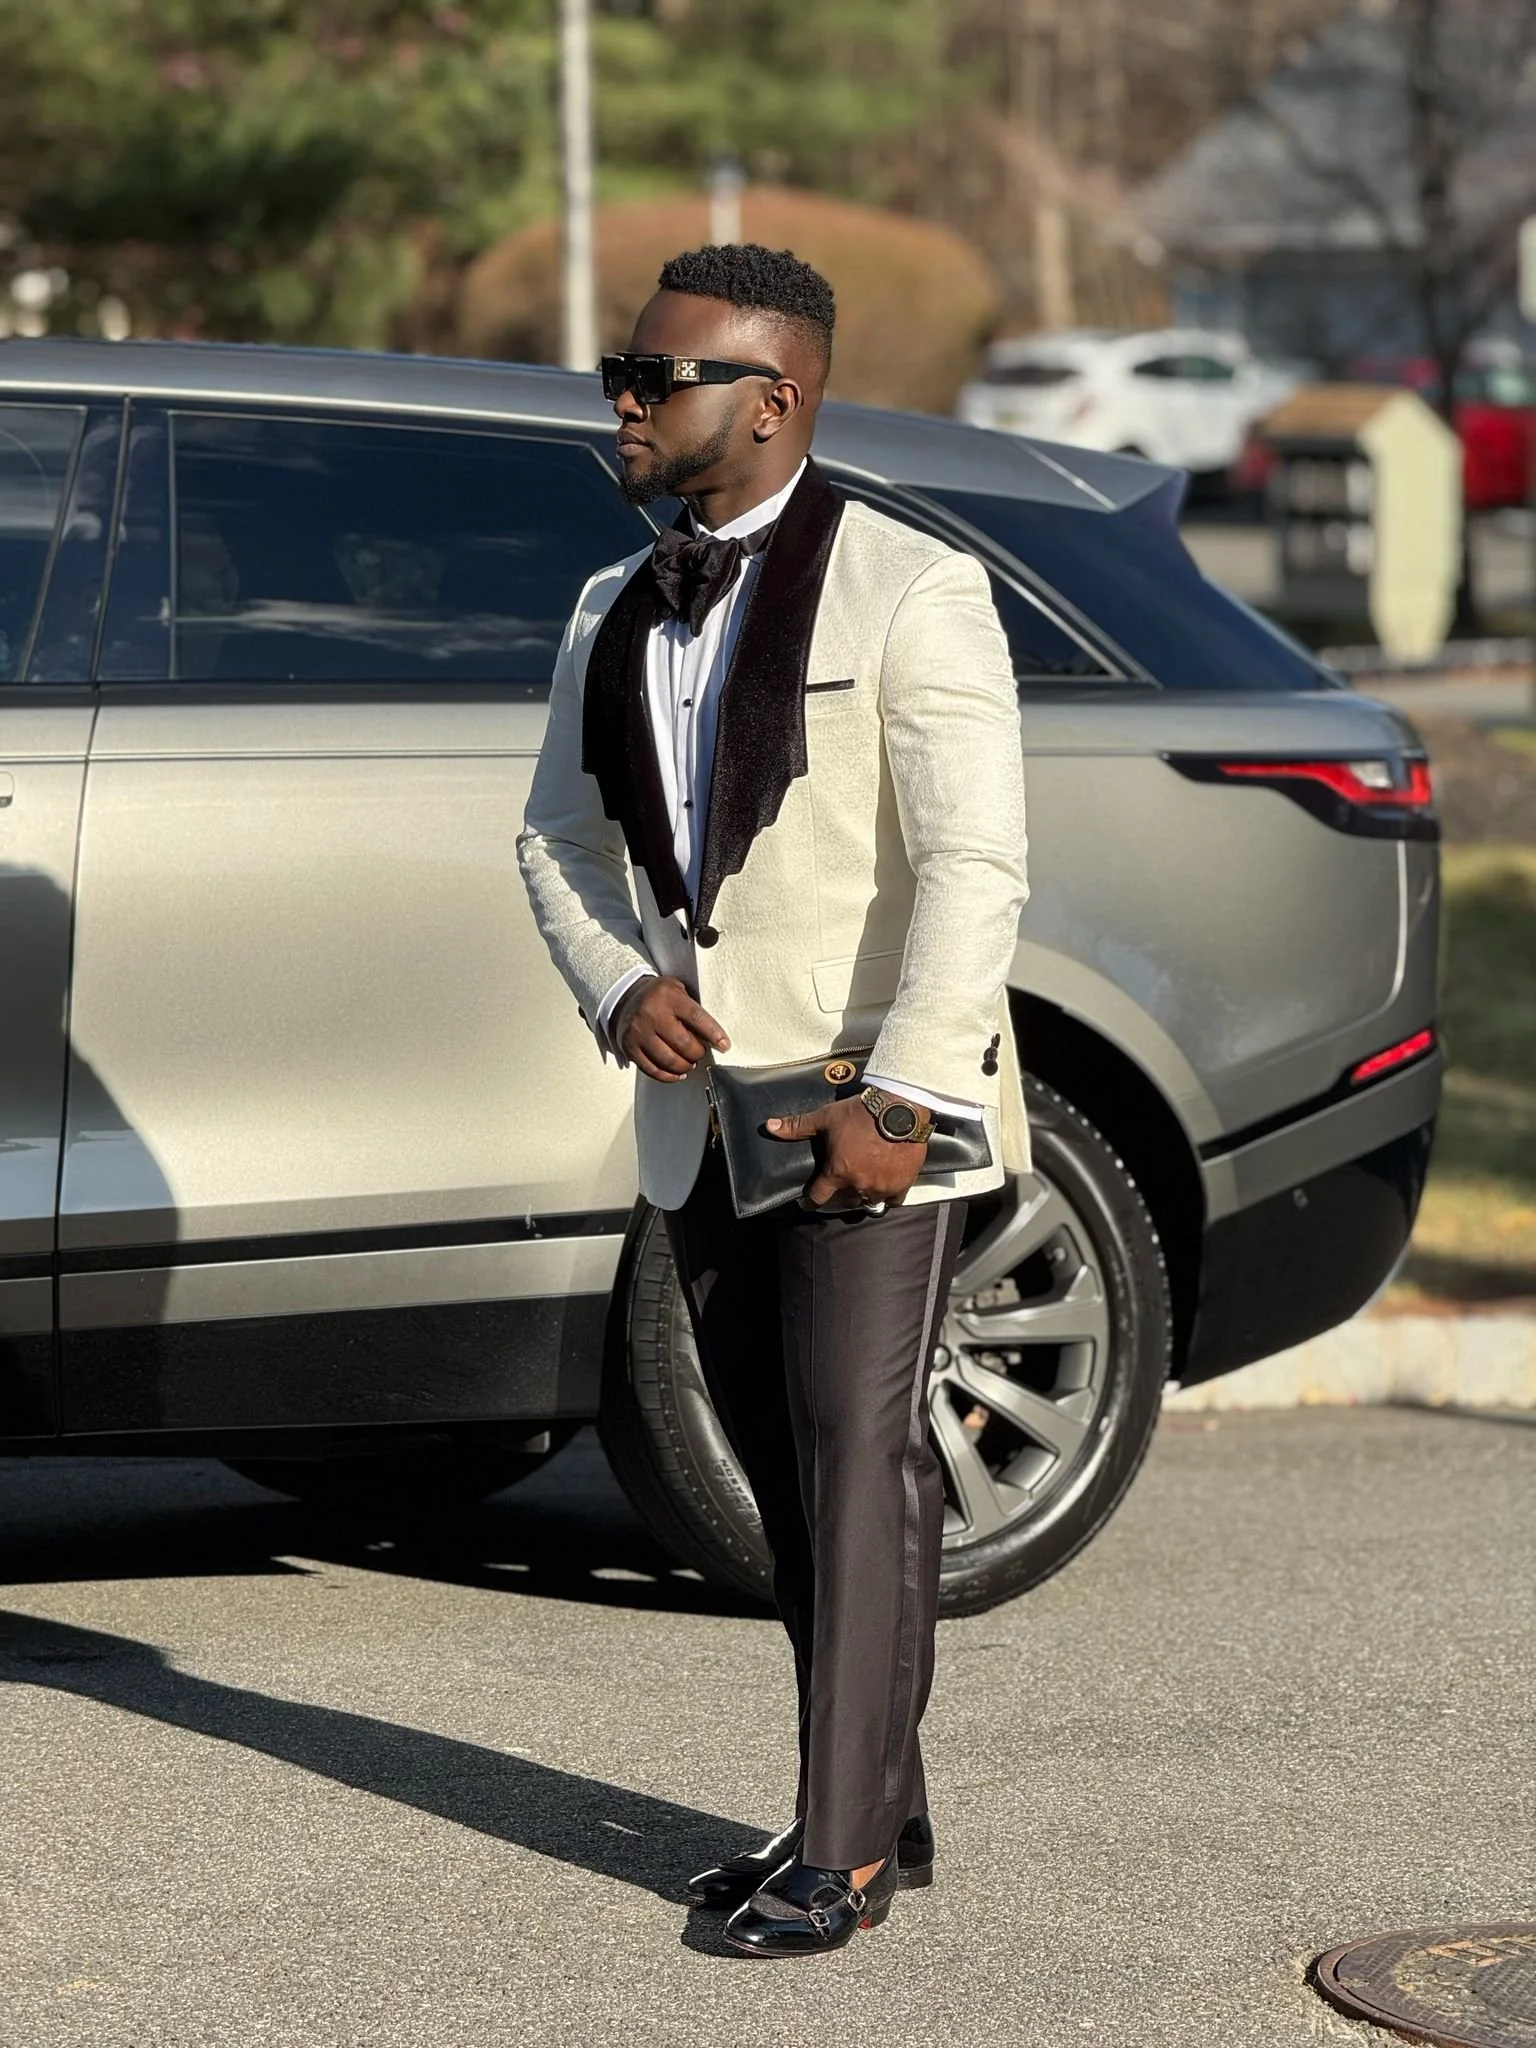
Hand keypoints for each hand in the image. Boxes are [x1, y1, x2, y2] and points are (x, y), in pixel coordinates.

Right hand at [617, 975, 729, 1083]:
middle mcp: (652, 1014)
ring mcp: (640, 1032)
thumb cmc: (659, 996)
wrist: (627, 997)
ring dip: (685, 1066)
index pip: (696, 1018)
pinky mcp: (630, 1047)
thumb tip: (714, 1036)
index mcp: (669, 997)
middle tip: (701, 1053)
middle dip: (697, 1053)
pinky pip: (652, 1069)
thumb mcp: (678, 990)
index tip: (724, 1045)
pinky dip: (668, 1076)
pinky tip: (677, 1073)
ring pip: (668, 1060)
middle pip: (683, 1043)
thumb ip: (693, 1008)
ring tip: (690, 1063)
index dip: (713, 1034)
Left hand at [766, 1096, 927, 1209]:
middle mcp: (857, 1185)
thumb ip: (798, 1126)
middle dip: (841, 1194)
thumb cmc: (860, 1113)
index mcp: (837, 1172)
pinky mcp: (901, 1184)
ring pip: (869, 1202)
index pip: (817, 1197)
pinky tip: (885, 1188)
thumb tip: (769, 1127)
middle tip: (841, 1186)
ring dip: (864, 1196)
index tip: (808, 1203)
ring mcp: (880, 1187)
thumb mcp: (826, 1118)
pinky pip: (893, 1200)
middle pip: (845, 1201)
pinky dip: (888, 1195)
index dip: (810, 1201)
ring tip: (863, 1187)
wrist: (900, 1109)